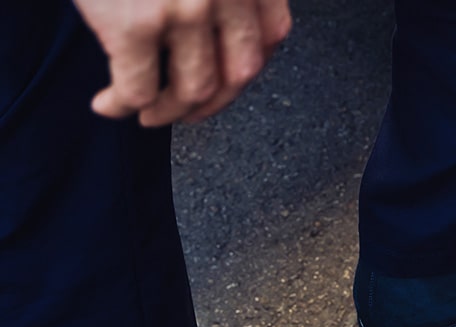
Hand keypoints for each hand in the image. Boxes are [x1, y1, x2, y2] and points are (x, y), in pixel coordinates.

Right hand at [72, 0, 291, 126]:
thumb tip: (216, 29)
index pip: (272, 37)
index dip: (247, 66)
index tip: (225, 80)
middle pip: (240, 73)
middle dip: (214, 102)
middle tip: (186, 110)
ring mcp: (186, 9)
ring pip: (194, 90)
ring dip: (169, 112)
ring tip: (147, 113)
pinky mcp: (137, 24)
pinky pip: (139, 89)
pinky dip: (123, 105)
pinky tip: (109, 104)